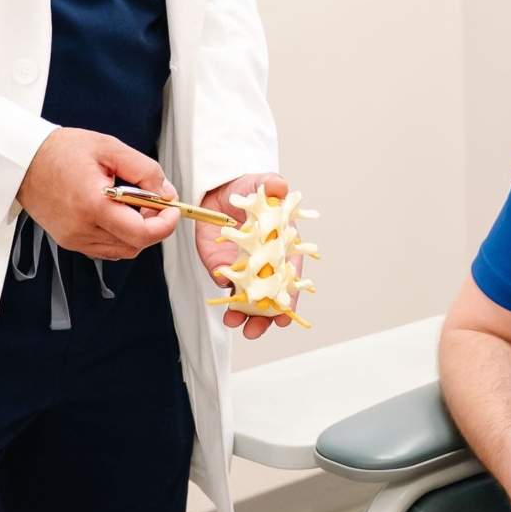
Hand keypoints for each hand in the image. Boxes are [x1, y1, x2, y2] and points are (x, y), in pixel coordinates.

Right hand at [18, 128, 180, 258]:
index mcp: (93, 204)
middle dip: (153, 226)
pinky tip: (114, 213)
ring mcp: (74, 238)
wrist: (23, 161)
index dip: (165, 225)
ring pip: (122, 250)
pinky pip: (105, 248)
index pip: (141, 234)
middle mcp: (82, 228)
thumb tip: (166, 192)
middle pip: (135, 245)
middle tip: (153, 202)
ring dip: (136, 232)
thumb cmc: (61, 151)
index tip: (172, 209)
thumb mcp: (109, 148)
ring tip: (131, 205)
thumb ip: (144, 170)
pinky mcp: (69, 241)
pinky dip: (118, 236)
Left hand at [197, 173, 302, 340]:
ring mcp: (246, 268)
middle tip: (259, 328)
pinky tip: (226, 307)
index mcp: (283, 246)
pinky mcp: (225, 268)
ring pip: (250, 298)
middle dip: (267, 315)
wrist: (219, 193)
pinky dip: (228, 301)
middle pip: (272, 295)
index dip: (291, 295)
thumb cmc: (247, 190)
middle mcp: (267, 262)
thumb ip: (270, 184)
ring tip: (236, 323)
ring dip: (245, 315)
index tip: (286, 313)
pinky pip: (229, 288)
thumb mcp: (259, 184)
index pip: (291, 275)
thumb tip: (278, 185)